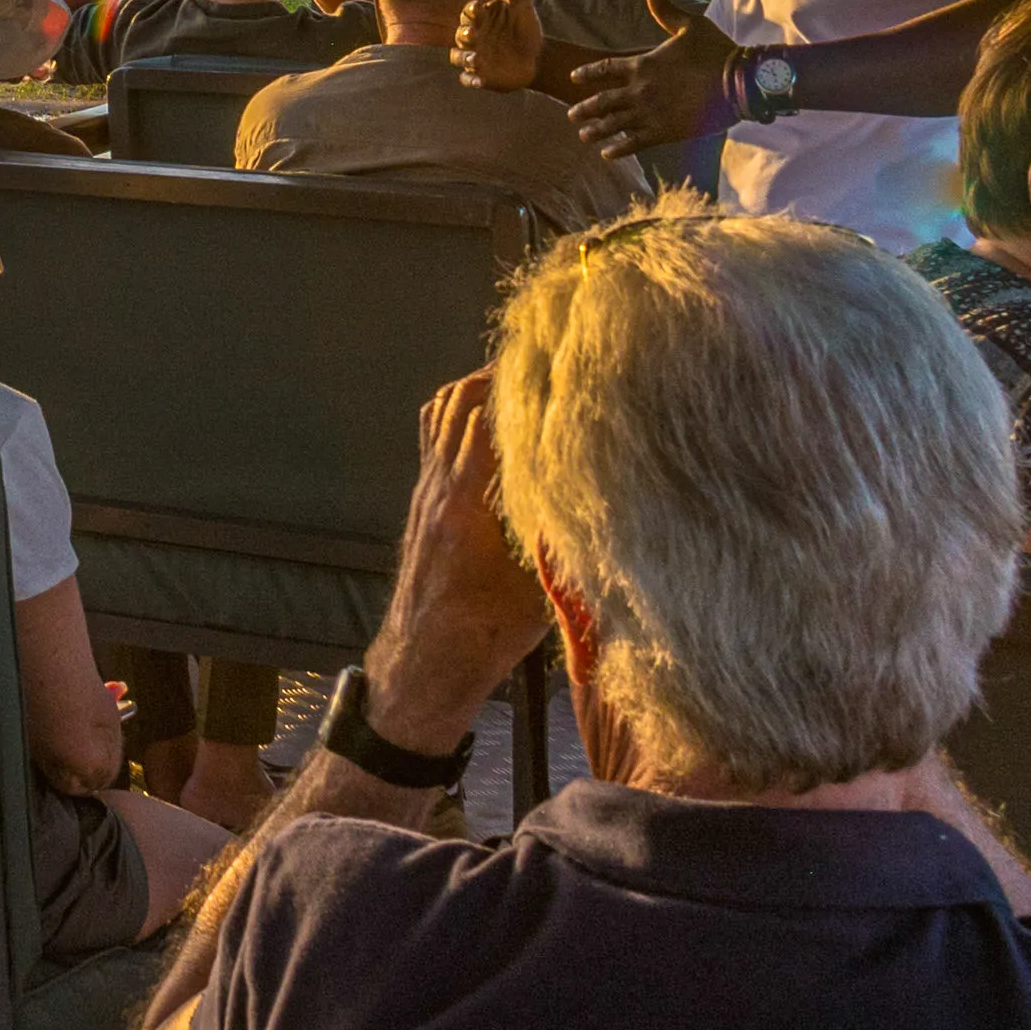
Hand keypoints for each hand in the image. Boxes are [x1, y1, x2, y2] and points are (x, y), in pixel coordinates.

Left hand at [363, 373, 551, 750]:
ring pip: (441, 412)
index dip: (521, 385)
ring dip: (477, 391)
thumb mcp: (540, 592)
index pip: (486, 418)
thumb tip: (607, 498)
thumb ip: (565, 540)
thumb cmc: (483, 636)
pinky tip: (497, 427)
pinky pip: (436, 436)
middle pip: (459, 400)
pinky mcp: (423, 501)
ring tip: (522, 384)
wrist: (423, 665)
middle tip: (544, 364)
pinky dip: (462, 416)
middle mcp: (438, 486)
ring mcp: (425, 491)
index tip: (555, 365)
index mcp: (464, 503)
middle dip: (500, 375)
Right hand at [453, 0, 545, 92]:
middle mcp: (473, 37)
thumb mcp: (521, 4)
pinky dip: (471, 80)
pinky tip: (479, 81)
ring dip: (464, 57)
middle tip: (473, 35)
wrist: (536, 57)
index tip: (478, 7)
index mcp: (481, 18)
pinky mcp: (480, 76)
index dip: (471, 10)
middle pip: (460, 34)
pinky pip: (468, 79)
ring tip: (475, 59)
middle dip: (464, 35)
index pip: (469, 12)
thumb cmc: (522, 28)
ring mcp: (474, 57)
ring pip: (458, 56)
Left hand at [559, 11, 741, 156]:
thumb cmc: (716, 52)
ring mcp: (650, 113)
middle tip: (572, 116)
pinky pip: (634, 142)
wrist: (739, 83)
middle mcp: (640, 90)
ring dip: (597, 130)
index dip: (588, 73)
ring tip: (584, 136)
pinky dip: (620, 149)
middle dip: (585, 109)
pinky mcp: (664, 132)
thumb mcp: (689, 25)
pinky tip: (608, 153)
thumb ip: (665, 9)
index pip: (606, 68)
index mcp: (643, 64)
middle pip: (604, 101)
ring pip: (614, 124)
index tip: (574, 78)